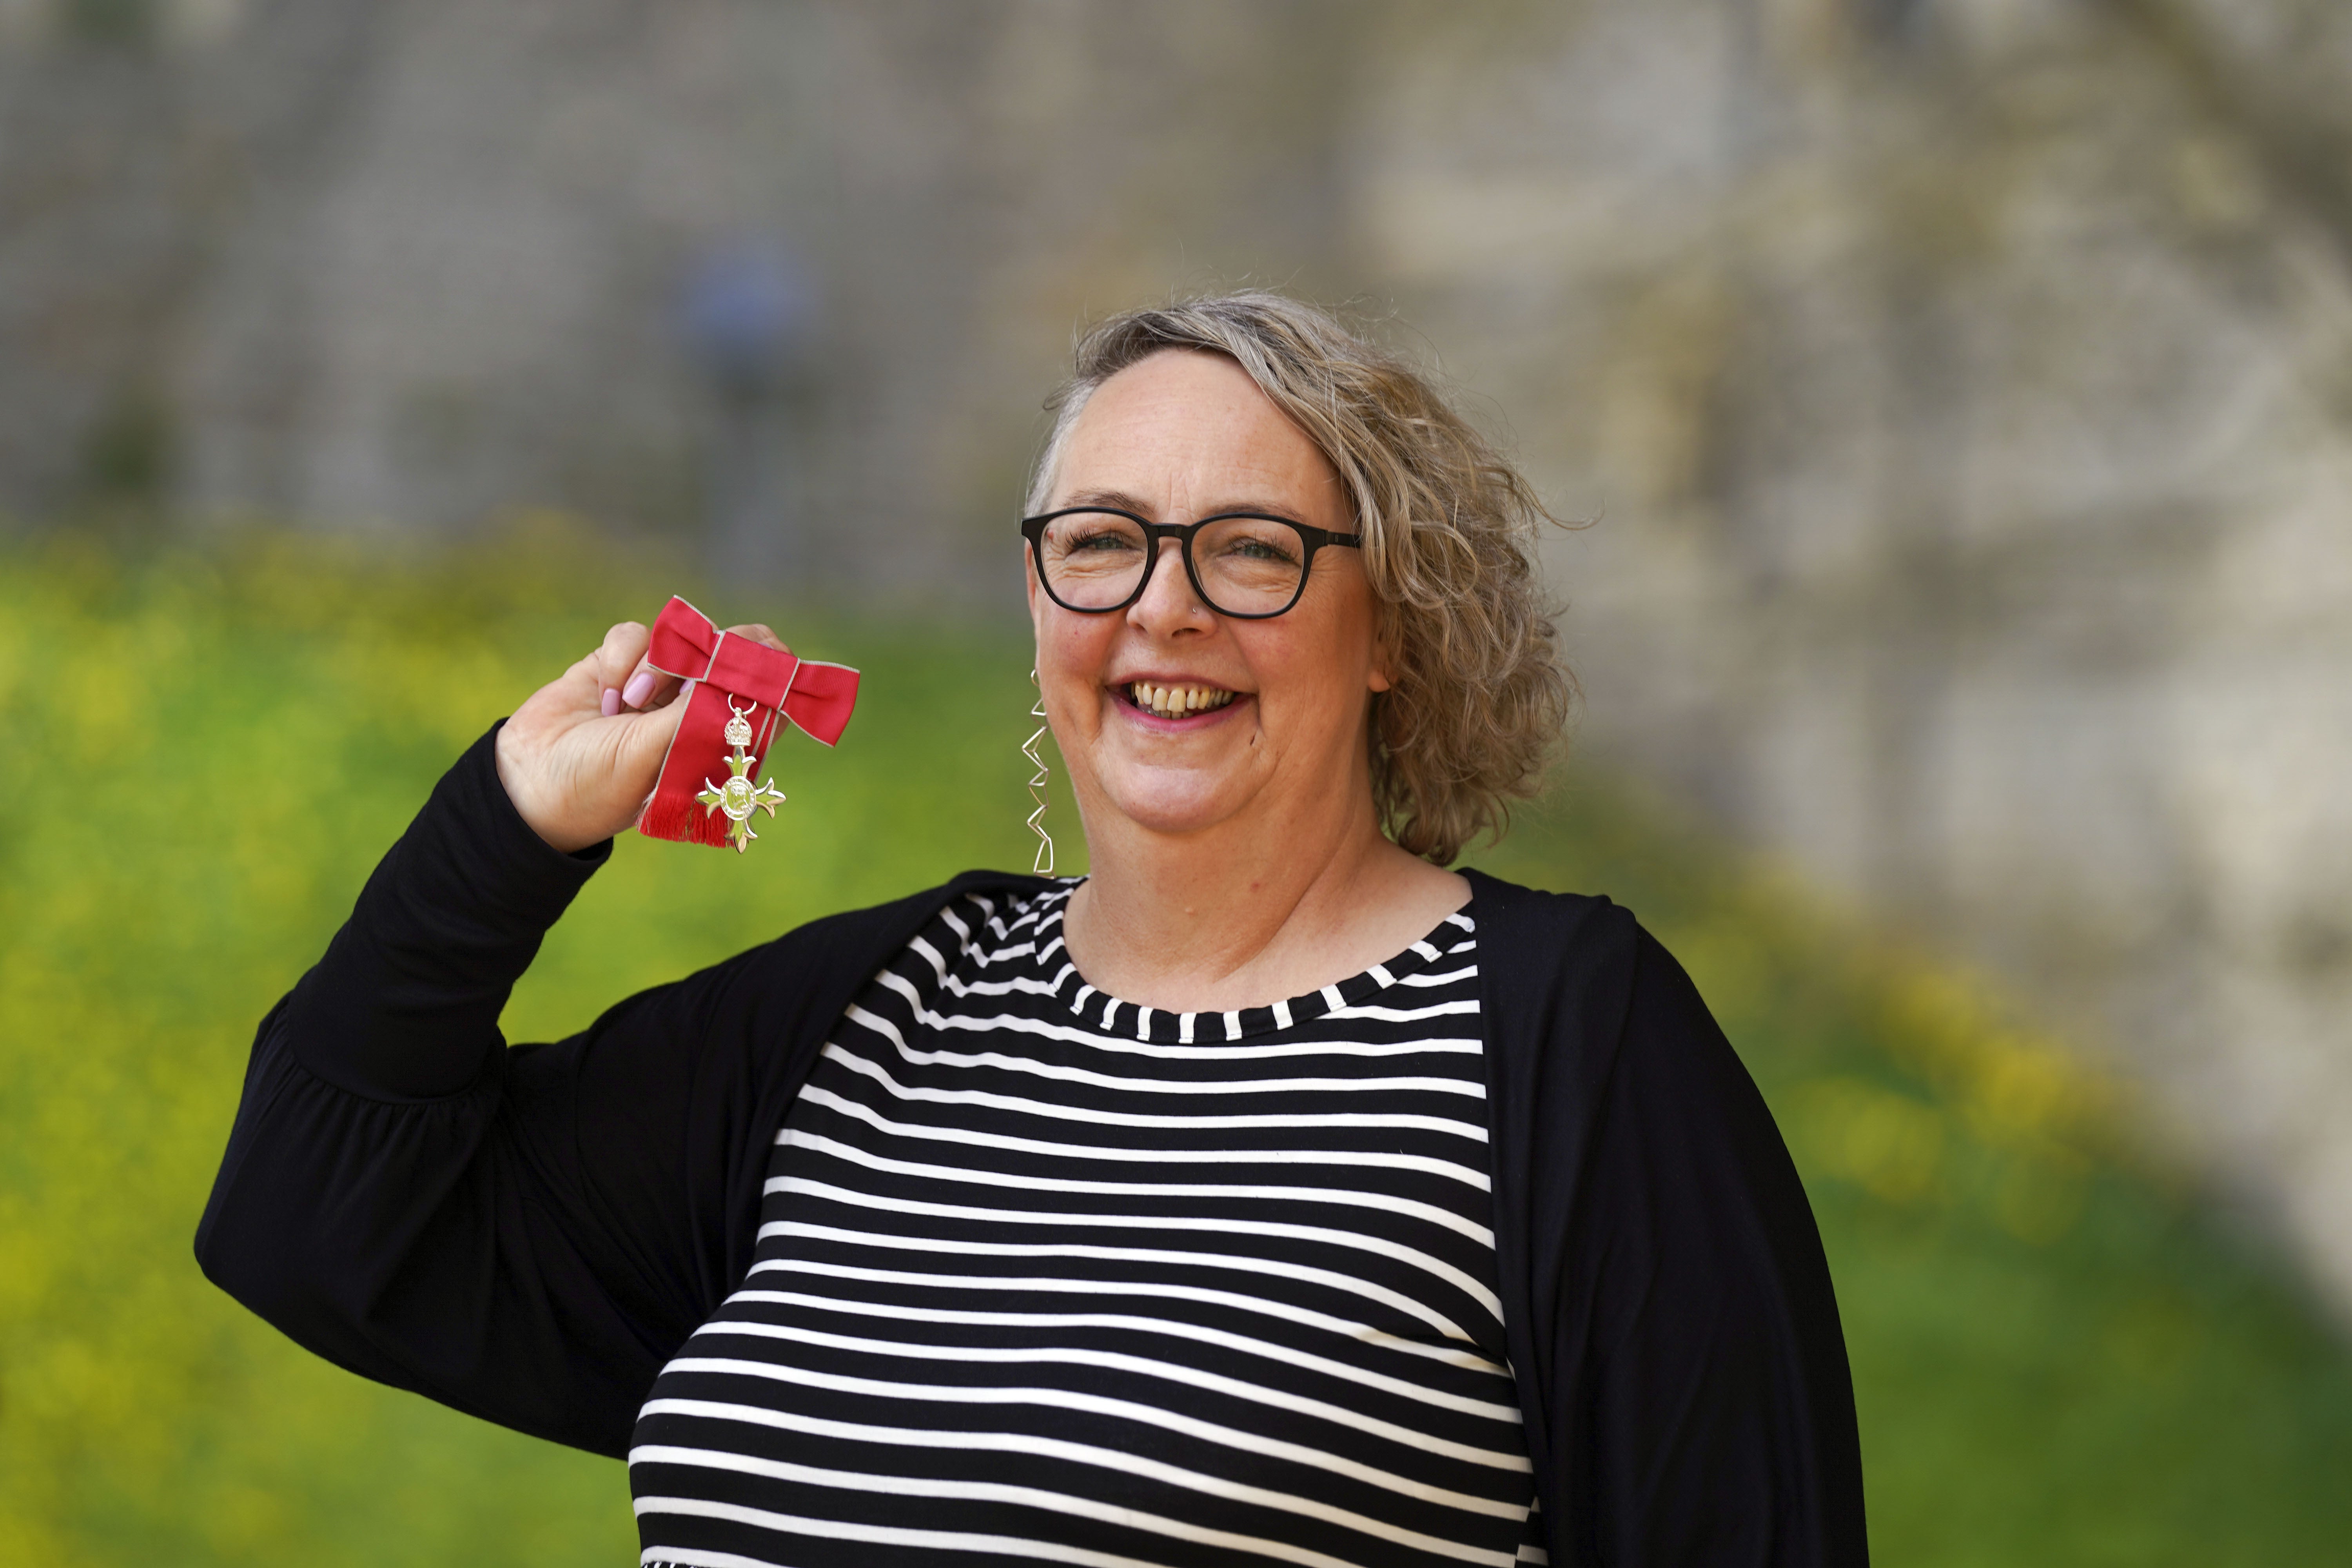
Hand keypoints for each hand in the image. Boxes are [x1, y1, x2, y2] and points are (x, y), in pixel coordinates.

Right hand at [494, 618, 791, 852]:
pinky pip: (635, 635)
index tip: (754, 667)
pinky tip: (607, 698)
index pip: (770, 696)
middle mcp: (695, 709)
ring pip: (680, 639)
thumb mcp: (662, 755)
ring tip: (630, 704)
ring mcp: (658, 684)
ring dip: (658, 664)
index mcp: (719, 740)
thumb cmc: (602, 785)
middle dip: (720, 651)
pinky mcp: (618, 664)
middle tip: (703, 660)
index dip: (772, 673)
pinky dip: (622, 660)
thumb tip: (744, 677)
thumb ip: (703, 712)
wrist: (530, 784)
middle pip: (734, 652)